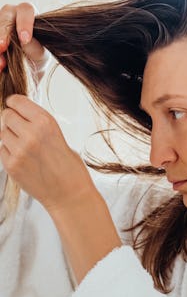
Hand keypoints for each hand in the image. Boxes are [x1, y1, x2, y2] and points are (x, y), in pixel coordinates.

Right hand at [0, 2, 49, 84]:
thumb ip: (33, 45)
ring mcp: (0, 22)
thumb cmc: (36, 55)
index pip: (26, 10)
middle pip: (5, 17)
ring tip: (1, 63)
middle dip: (3, 33)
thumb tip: (24, 40)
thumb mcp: (39, 53)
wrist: (27, 65)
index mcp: (28, 14)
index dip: (25, 23)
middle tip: (2, 47)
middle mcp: (11, 13)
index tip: (25, 39)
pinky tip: (0, 65)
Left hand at [0, 94, 95, 211]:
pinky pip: (1, 150)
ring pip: (2, 133)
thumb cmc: (70, 168)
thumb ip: (39, 126)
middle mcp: (31, 134)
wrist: (70, 194)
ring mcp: (19, 150)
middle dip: (13, 121)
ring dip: (10, 137)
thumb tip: (20, 118)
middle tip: (22, 130)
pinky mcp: (11, 165)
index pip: (17, 102)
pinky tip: (24, 159)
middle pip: (6, 116)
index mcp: (46, 123)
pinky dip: (9, 152)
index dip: (15, 104)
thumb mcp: (59, 138)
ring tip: (26, 148)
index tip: (15, 107)